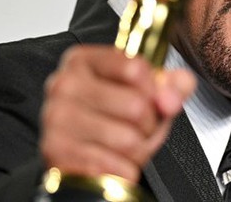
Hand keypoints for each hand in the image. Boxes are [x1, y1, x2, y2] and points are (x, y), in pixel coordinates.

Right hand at [40, 45, 195, 182]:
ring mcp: (58, 118)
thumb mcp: (144, 95)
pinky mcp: (58, 152)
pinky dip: (124, 169)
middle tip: (138, 127)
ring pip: (129, 139)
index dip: (154, 89)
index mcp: (84, 61)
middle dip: (150, 124)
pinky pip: (116, 165)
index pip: (136, 68)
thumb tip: (172, 95)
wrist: (80, 156)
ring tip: (125, 145)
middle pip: (137, 105)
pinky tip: (112, 161)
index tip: (151, 95)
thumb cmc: (109, 119)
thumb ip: (171, 86)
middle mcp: (65, 84)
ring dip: (138, 149)